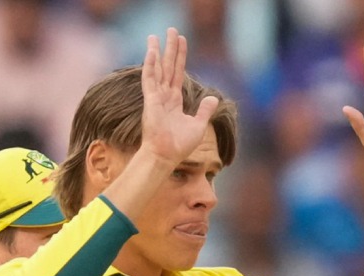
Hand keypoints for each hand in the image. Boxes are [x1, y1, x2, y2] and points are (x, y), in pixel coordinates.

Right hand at [139, 28, 218, 166]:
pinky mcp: (150, 102)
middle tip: (171, 30)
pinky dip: (150, 66)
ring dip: (156, 52)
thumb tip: (214, 98)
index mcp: (174, 100)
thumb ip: (204, 110)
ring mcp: (156, 97)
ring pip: (156, 70)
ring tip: (155, 36)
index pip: (177, 73)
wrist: (166, 156)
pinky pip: (150, 80)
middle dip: (169, 48)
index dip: (179, 57)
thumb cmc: (179, 145)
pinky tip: (152, 53)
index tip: (181, 41)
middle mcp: (164, 96)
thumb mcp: (198, 125)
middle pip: (167, 66)